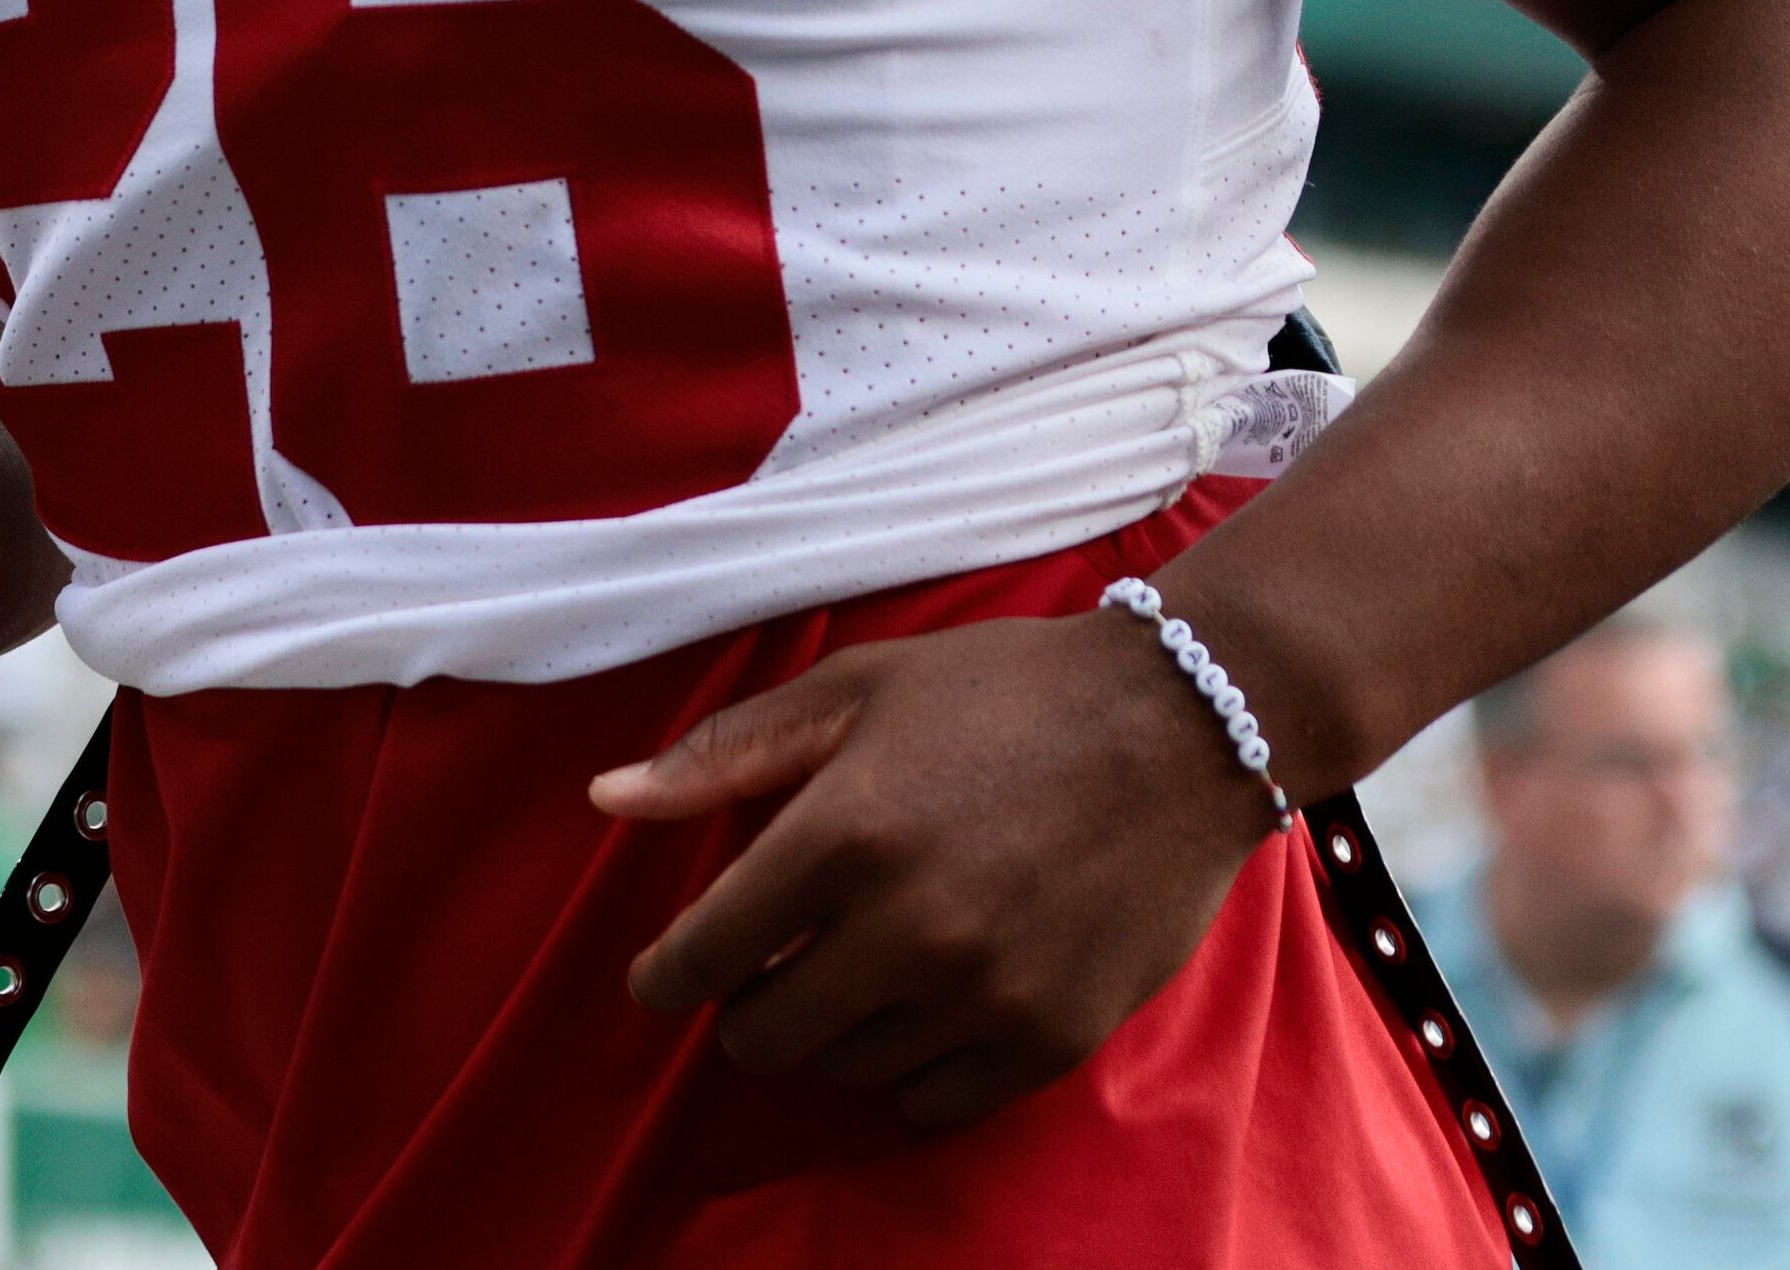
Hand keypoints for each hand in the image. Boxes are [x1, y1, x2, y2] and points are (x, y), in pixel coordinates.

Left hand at [594, 610, 1276, 1134]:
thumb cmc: (1004, 692)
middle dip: (744, 1008)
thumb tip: (608, 800)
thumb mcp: (854, 688)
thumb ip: (725, 755)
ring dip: (831, 1029)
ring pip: (846, 1069)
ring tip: (857, 965)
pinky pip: (935, 1100)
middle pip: (765, 1036)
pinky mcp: (1052, 1035)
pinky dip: (908, 1068)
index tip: (662, 975)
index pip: (704, 956)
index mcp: (842, 835)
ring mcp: (984, 993)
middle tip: (766, 968)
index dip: (666, 974)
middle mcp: (908, 930)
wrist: (1182, 723)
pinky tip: (919, 1009)